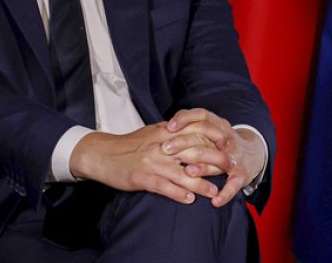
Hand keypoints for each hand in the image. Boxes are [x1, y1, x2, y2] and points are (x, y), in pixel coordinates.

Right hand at [68, 123, 223, 204]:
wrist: (103, 154)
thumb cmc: (131, 144)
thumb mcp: (154, 132)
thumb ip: (174, 132)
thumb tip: (195, 131)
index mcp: (166, 132)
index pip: (196, 132)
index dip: (214, 138)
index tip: (228, 145)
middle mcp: (162, 146)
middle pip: (194, 153)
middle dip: (214, 162)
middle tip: (229, 169)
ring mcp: (153, 162)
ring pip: (182, 174)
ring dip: (200, 184)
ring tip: (214, 192)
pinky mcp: (143, 178)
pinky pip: (164, 187)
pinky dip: (177, 194)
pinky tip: (189, 200)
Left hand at [165, 108, 267, 207]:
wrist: (253, 155)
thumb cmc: (223, 145)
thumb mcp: (211, 132)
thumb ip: (192, 130)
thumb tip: (164, 129)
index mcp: (219, 126)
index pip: (202, 116)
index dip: (185, 118)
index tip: (168, 126)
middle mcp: (228, 138)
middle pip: (206, 137)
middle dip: (184, 142)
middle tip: (165, 148)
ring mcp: (235, 156)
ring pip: (219, 160)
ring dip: (203, 167)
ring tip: (188, 172)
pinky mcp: (242, 174)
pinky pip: (234, 184)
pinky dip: (225, 193)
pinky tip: (215, 201)